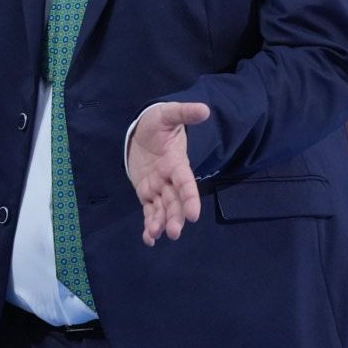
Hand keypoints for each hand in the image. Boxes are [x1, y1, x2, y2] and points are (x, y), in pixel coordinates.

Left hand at [126, 102, 211, 245]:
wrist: (143, 131)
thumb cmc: (157, 123)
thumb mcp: (168, 114)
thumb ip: (184, 113)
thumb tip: (205, 109)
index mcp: (177, 163)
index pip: (186, 183)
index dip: (190, 198)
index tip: (194, 215)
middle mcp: (170, 179)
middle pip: (175, 201)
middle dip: (175, 217)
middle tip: (174, 233)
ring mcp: (158, 187)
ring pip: (162, 209)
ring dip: (161, 222)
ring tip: (156, 235)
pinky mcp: (147, 192)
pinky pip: (149, 211)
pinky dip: (150, 224)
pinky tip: (149, 238)